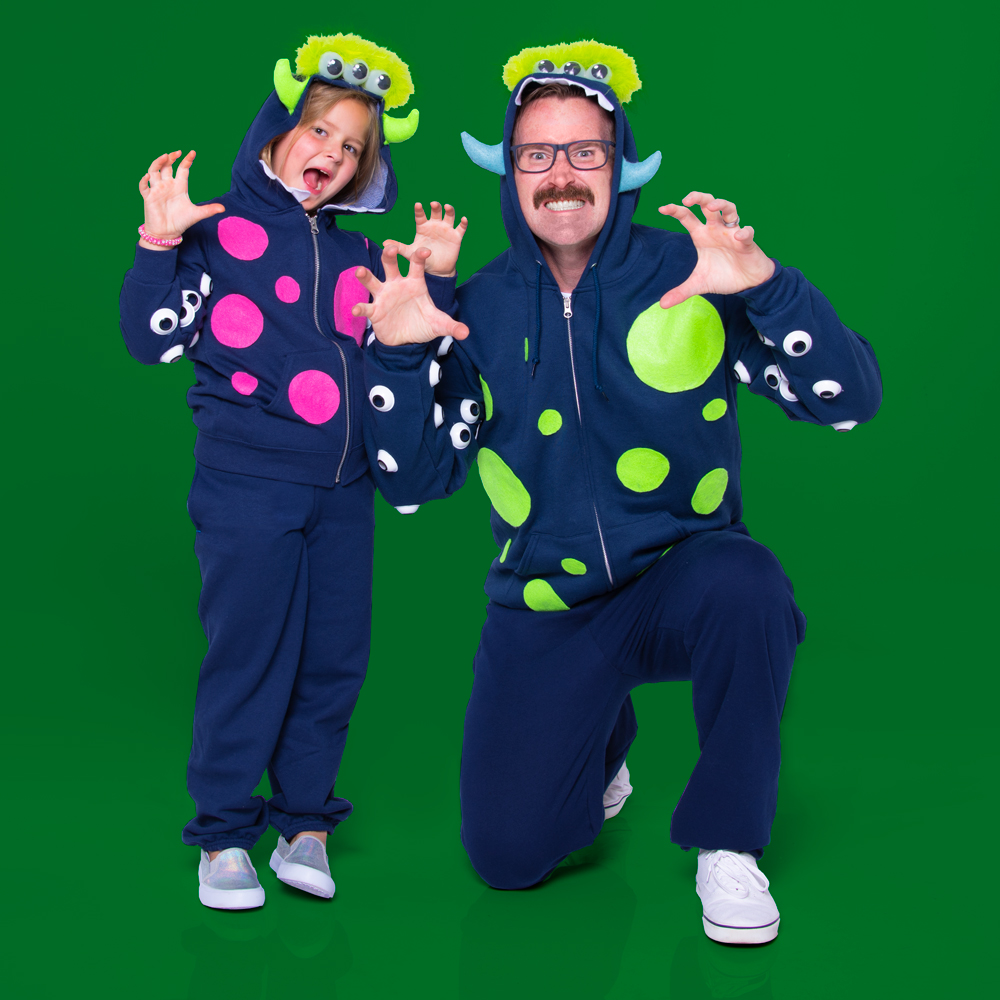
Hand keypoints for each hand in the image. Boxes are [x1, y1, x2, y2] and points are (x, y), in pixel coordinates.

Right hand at [138, 151, 224, 248]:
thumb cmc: (181, 222)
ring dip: (158, 163)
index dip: (186, 160)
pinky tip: (148, 176)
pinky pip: (143, 186)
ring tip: (164, 157)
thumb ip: (209, 210)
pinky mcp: (148, 197)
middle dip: (171, 158)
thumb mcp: (196, 214)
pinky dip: (144, 180)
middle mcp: (167, 185)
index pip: (182, 169)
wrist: (167, 233)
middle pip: (167, 166)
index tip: (192, 153)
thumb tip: (223, 208)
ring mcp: (157, 190)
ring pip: (154, 171)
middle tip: (176, 153)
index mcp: (179, 186)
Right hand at [353, 246, 469, 345]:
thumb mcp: (439, 325)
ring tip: (360, 271)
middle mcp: (398, 284)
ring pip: (373, 281)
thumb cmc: (422, 324)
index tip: (425, 250)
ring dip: (366, 275)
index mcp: (415, 282)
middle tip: (391, 248)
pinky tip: (356, 309)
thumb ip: (452, 326)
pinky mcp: (375, 310)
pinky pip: (366, 307)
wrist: (407, 340)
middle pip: (391, 264)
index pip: (417, 264)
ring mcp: (384, 296)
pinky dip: (360, 308)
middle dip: (390, 254)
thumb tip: (466, 333)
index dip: (420, 256)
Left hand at [383, 201, 467, 276]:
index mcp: (423, 227)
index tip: (418, 205)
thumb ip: (399, 247)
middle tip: (433, 204)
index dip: (420, 210)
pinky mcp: (456, 237)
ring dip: (449, 210)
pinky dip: (463, 223)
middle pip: (436, 211)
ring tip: (447, 207)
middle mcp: (435, 225)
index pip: (421, 215)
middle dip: (435, 207)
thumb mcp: (410, 253)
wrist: (437, 271)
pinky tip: (463, 219)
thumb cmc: (422, 259)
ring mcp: (446, 230)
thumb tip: (383, 244)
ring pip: (449, 216)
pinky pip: (461, 228)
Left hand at [657, 192, 774, 308]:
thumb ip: (681, 292)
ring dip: (721, 205)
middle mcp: (716, 230)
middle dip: (699, 197)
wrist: (747, 283)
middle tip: (686, 199)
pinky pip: (747, 233)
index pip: (687, 218)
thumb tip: (662, 305)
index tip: (662, 208)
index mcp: (702, 235)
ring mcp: (732, 233)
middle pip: (708, 204)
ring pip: (729, 209)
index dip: (676, 210)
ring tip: (712, 206)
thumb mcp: (699, 284)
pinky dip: (745, 232)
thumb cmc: (724, 276)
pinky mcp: (747, 243)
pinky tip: (740, 235)